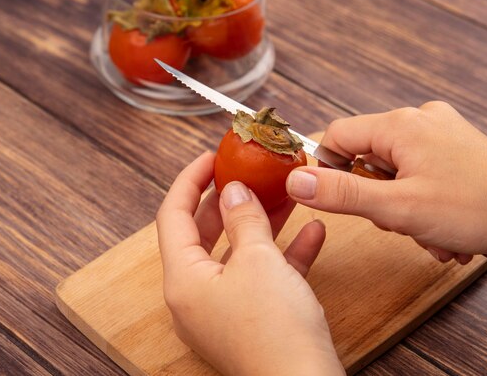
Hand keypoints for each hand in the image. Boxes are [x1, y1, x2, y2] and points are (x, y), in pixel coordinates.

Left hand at [156, 152, 344, 375]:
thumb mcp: (258, 261)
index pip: (173, 216)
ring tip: (284, 195)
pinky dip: (284, 255)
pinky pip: (264, 277)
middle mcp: (197, 295)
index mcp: (184, 279)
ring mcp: (225, 309)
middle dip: (230, 199)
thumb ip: (242, 219)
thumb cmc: (275, 329)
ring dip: (262, 223)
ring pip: (239, 253)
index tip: (211, 157)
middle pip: (206, 233)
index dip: (190, 180)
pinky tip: (312, 233)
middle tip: (248, 172)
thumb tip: (232, 190)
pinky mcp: (253, 320)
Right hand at [286, 101, 486, 264]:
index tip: (337, 199)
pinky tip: (445, 228)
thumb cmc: (478, 210)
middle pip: (367, 156)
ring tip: (430, 232)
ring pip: (394, 171)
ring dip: (403, 208)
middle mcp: (420, 118)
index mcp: (400, 124)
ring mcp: (441, 132)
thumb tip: (296, 180)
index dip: (328, 169)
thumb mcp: (397, 208)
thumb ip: (341, 193)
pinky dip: (424, 203)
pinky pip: (420, 173)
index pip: (337, 135)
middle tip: (400, 221)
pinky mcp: (457, 148)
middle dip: (377, 198)